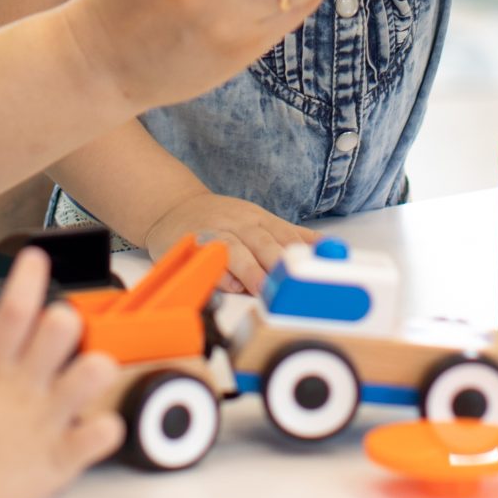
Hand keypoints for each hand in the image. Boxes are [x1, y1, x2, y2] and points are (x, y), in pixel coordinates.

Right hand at [0, 248, 122, 497]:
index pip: (12, 308)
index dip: (28, 276)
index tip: (37, 257)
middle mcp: (21, 388)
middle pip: (60, 329)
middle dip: (70, 320)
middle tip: (68, 329)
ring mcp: (43, 421)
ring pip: (91, 374)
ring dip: (98, 367)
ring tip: (96, 369)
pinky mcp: (58, 457)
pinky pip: (100, 435)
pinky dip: (107, 429)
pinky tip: (102, 427)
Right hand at [141, 193, 315, 294]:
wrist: (172, 206)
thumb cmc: (221, 218)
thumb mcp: (257, 219)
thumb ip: (288, 235)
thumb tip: (325, 248)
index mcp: (258, 218)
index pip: (284, 233)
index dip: (301, 251)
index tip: (319, 268)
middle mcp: (238, 223)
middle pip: (262, 240)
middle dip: (278, 262)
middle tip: (292, 284)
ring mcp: (214, 232)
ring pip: (235, 249)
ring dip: (251, 271)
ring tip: (264, 290)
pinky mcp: (192, 246)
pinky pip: (207, 260)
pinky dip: (219, 274)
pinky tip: (231, 286)